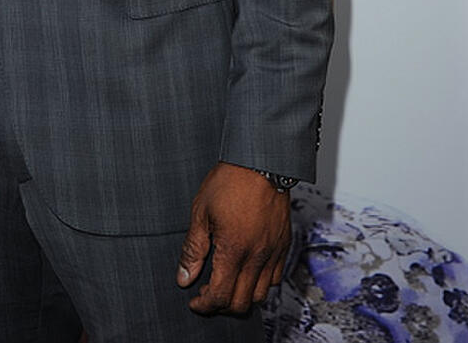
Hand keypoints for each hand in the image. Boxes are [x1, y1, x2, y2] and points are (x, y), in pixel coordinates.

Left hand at [176, 161, 290, 314]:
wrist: (261, 162)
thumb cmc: (230, 181)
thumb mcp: (201, 212)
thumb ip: (193, 249)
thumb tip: (184, 277)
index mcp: (234, 250)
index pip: (220, 296)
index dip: (204, 305)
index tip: (195, 301)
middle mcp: (257, 256)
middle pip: (241, 303)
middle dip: (221, 305)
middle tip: (207, 292)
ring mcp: (273, 252)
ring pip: (260, 294)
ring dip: (241, 295)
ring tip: (227, 281)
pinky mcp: (283, 245)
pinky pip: (275, 278)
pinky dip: (260, 282)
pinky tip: (246, 269)